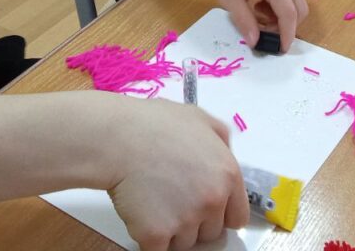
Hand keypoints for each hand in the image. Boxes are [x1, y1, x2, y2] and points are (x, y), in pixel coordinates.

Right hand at [109, 99, 248, 249]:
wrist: (118, 138)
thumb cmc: (154, 124)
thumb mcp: (199, 118)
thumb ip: (221, 139)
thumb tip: (225, 154)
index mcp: (228, 175)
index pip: (236, 217)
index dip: (220, 213)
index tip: (206, 208)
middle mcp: (212, 201)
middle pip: (210, 233)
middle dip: (195, 221)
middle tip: (173, 197)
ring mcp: (185, 221)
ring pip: (184, 243)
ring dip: (171, 230)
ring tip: (154, 199)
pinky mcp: (156, 235)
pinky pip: (158, 249)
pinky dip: (149, 237)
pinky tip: (142, 212)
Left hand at [200, 0, 307, 50]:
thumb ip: (244, 21)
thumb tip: (256, 42)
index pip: (289, 13)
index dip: (287, 34)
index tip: (281, 50)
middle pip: (300, 8)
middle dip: (286, 26)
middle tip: (264, 31)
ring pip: (297, 0)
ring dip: (282, 14)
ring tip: (257, 12)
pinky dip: (281, 2)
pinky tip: (261, 0)